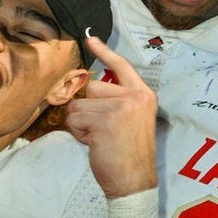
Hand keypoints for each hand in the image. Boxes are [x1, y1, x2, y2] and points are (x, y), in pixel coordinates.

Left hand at [66, 35, 158, 199]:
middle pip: (93, 88)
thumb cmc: (130, 152)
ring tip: (99, 138)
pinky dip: (78, 133)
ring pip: (79, 105)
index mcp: (143, 95)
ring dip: (81, 124)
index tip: (90, 38)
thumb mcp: (132, 119)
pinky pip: (74, 120)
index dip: (104, 52)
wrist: (135, 178)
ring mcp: (120, 107)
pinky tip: (94, 144)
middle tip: (103, 129)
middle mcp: (134, 96)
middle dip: (88, 108)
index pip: (122, 67)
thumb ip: (117, 101)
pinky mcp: (104, 121)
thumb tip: (90, 89)